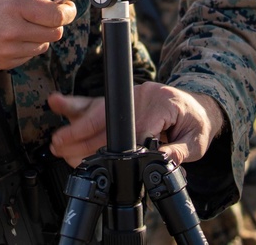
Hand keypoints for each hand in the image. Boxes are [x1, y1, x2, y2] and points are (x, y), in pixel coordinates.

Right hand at [0, 0, 77, 82]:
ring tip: (24, 25)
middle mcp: (12, 30)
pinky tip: (12, 37)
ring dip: (41, 36)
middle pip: (55, 32)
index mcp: (13, 6)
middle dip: (55, 23)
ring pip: (43, 46)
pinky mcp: (2, 65)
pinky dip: (26, 48)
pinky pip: (27, 58)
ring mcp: (7, 51)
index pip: (57, 15)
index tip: (67, 7)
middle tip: (46, 15)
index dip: (68, 11)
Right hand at [48, 83, 224, 167]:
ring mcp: (131, 94)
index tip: (103, 161)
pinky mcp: (123, 99)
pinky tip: (57, 103)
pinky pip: (98, 102)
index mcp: (163, 102)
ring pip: (99, 108)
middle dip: (85, 134)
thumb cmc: (195, 123)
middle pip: (110, 116)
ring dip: (76, 124)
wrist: (198, 107)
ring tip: (57, 139)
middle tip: (63, 149)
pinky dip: (77, 105)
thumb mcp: (197, 140)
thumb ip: (180, 151)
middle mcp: (143, 95)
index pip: (137, 126)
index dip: (120, 146)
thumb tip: (163, 161)